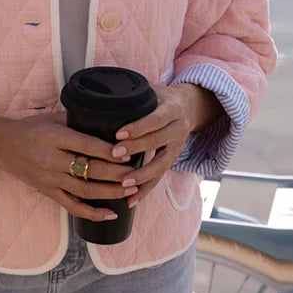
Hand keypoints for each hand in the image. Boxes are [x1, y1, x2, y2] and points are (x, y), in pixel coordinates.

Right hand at [0, 111, 136, 222]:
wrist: (3, 146)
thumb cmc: (31, 128)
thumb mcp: (53, 118)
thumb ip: (78, 121)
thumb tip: (110, 121)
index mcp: (55, 137)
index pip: (87, 145)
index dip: (109, 151)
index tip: (128, 152)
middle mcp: (53, 160)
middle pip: (90, 170)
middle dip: (117, 173)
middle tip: (137, 172)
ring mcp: (50, 179)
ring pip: (86, 191)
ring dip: (111, 192)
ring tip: (131, 190)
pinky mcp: (48, 192)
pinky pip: (73, 206)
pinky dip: (92, 213)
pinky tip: (111, 213)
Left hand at [111, 83, 221, 206]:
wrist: (189, 106)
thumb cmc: (161, 97)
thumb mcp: (152, 92)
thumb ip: (134, 97)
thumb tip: (103, 99)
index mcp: (173, 109)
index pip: (155, 119)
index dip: (138, 127)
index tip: (118, 133)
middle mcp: (179, 129)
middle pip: (157, 141)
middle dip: (135, 149)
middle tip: (114, 155)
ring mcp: (178, 147)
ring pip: (161, 164)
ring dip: (142, 175)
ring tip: (123, 183)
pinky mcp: (173, 160)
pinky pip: (160, 177)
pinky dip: (146, 189)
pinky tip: (131, 200)